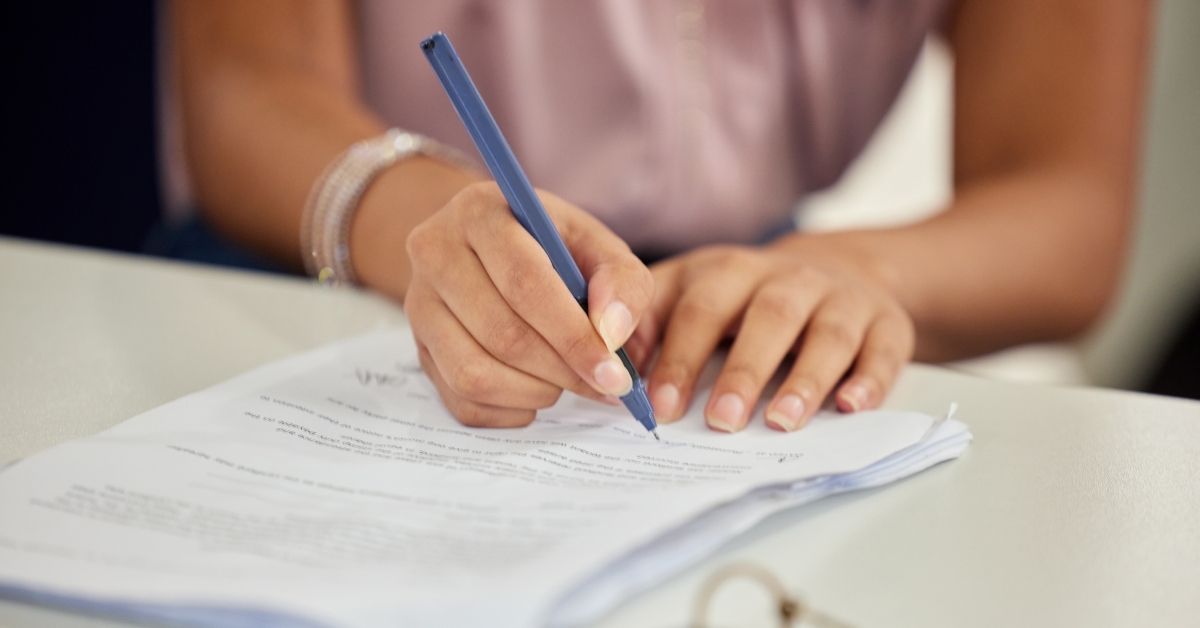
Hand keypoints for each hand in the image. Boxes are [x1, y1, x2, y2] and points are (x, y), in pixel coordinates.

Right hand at [403, 182, 654, 426]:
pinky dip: (508, 411)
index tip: (613, 373)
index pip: (525, 283)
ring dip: (534, 392)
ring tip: (566, 381)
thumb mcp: (597, 247)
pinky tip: (535, 391)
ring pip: (473, 374)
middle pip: (501, 334)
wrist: (493, 251)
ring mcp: (418, 304)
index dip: (573, 336)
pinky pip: (460, 400)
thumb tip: (613, 334)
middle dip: (562, 371)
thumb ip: (622, 281)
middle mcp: (435, 253)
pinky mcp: (418, 348)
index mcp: (480, 212)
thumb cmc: (555, 249)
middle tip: (603, 384)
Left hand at [626, 237, 914, 432]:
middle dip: (741, 371)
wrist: (840, 269)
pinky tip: (851, 408)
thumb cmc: (745, 297)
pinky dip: (869, 379)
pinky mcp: (886, 323)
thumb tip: (608, 361)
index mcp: (729, 270)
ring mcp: (841, 298)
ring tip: (782, 422)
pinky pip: (883, 350)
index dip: (679, 355)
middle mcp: (788, 277)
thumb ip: (651, 319)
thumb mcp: (692, 290)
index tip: (658, 405)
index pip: (699, 307)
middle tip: (720, 421)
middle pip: (766, 317)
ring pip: (826, 335)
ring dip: (805, 380)